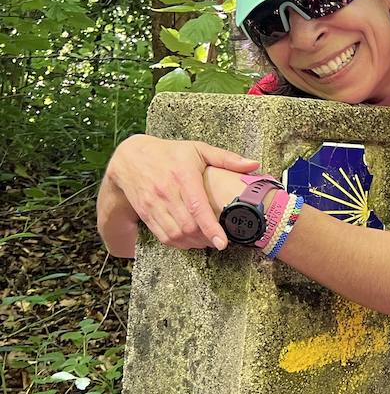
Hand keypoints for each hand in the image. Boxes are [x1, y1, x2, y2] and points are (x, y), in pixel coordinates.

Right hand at [104, 135, 259, 249]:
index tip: (222, 242)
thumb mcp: (198, 149)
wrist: (130, 157)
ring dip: (194, 243)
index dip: (210, 227)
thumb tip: (254, 165)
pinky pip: (163, 236)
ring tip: (207, 241)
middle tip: (220, 240)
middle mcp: (166, 192)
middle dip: (206, 238)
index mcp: (183, 176)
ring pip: (175, 234)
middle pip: (187, 226)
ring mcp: (153, 204)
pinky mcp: (145, 213)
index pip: (197, 206)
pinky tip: (190, 241)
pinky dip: (179, 244)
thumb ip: (226, 158)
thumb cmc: (170, 153)